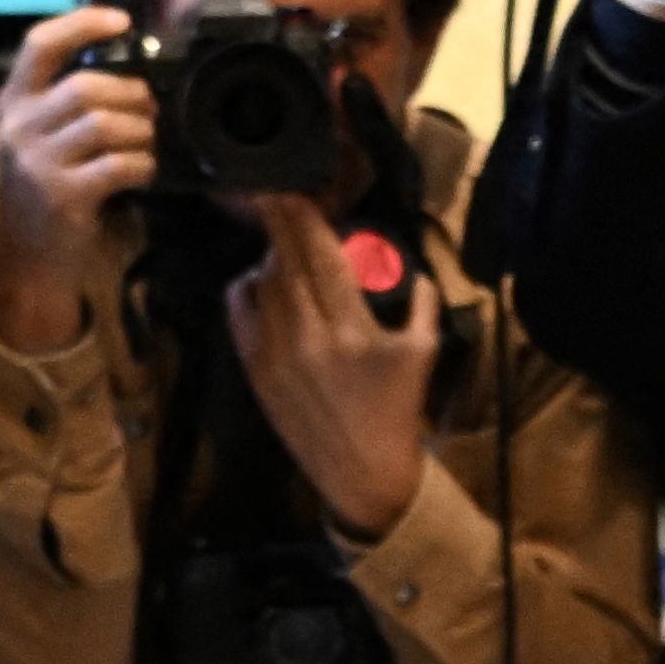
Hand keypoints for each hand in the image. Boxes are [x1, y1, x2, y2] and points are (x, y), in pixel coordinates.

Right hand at [0, 9, 151, 345]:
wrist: (29, 259)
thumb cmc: (47, 188)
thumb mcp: (41, 137)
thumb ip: (69, 101)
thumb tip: (133, 68)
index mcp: (14, 102)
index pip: (40, 44)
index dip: (82, 25)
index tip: (121, 22)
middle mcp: (19, 127)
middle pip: (86, 86)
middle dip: (131, 93)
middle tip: (149, 109)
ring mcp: (38, 163)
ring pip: (105, 122)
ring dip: (140, 131)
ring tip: (146, 143)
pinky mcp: (62, 196)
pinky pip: (118, 164)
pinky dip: (143, 164)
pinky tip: (143, 171)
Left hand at [219, 201, 432, 537]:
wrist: (363, 475)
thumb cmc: (398, 412)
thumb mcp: (424, 353)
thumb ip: (423, 302)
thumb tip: (416, 266)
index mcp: (353, 329)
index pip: (321, 256)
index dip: (304, 218)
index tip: (293, 189)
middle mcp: (308, 337)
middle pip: (286, 261)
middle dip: (279, 222)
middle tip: (271, 191)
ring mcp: (276, 355)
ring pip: (262, 283)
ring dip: (269, 254)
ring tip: (278, 238)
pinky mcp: (256, 372)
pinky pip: (240, 315)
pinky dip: (246, 289)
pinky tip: (258, 278)